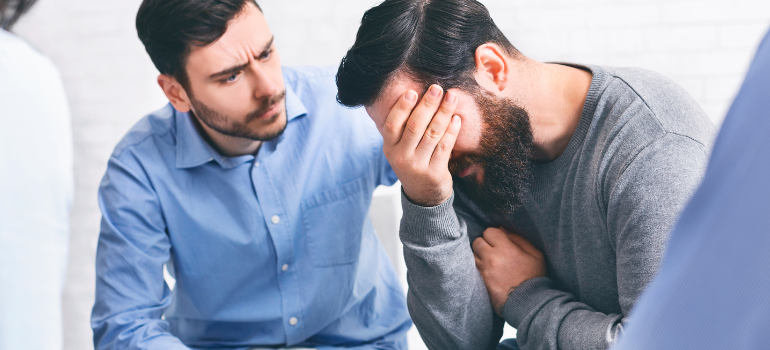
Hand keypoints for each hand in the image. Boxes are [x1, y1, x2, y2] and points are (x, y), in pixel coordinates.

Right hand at [380, 85, 460, 206]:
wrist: (423, 195)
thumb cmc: (413, 163)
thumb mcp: (400, 149)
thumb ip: (404, 129)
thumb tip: (415, 95)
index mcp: (389, 148)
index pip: (392, 124)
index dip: (402, 107)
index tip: (413, 91)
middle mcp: (401, 157)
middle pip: (415, 126)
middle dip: (427, 105)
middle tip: (437, 89)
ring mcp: (418, 166)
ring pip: (432, 134)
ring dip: (443, 113)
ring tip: (452, 97)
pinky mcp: (435, 172)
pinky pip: (445, 146)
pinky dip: (452, 130)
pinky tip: (456, 118)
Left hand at [473, 227, 546, 315]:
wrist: (528, 303)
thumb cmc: (534, 277)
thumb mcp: (535, 254)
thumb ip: (519, 239)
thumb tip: (503, 230)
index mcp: (506, 249)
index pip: (489, 231)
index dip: (494, 235)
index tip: (500, 241)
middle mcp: (491, 258)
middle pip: (477, 241)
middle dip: (485, 244)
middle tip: (494, 250)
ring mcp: (484, 271)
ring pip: (472, 254)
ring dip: (480, 255)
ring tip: (490, 261)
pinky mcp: (480, 282)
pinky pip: (473, 268)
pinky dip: (478, 266)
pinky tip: (488, 270)